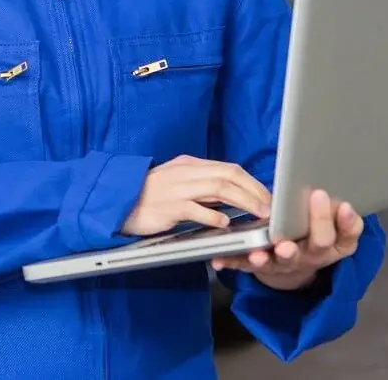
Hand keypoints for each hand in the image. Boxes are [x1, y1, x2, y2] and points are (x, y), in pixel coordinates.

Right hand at [121, 155, 270, 236]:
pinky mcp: (168, 206)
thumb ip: (201, 186)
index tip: (267, 197)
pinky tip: (225, 223)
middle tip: (270, 207)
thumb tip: (231, 195)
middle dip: (254, 191)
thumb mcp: (177, 183)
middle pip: (228, 175)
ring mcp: (176, 188)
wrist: (117, 202)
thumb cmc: (149, 196)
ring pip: (218, 188)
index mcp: (189, 165)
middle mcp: (185, 172)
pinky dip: (213, 215)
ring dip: (243, 201)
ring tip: (259, 214)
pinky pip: (195, 209)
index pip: (228, 168)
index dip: (252, 182)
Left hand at [210, 189, 362, 290]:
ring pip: (282, 261)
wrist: (293, 267)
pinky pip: (245, 265)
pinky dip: (233, 261)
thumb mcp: (329, 227)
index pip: (346, 236)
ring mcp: (287, 263)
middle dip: (316, 225)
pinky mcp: (261, 267)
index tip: (345, 205)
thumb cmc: (310, 234)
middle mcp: (312, 255)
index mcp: (332, 245)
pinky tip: (220, 259)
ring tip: (261, 252)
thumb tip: (337, 193)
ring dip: (271, 255)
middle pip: (319, 245)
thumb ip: (333, 212)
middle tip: (314, 203)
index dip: (348, 222)